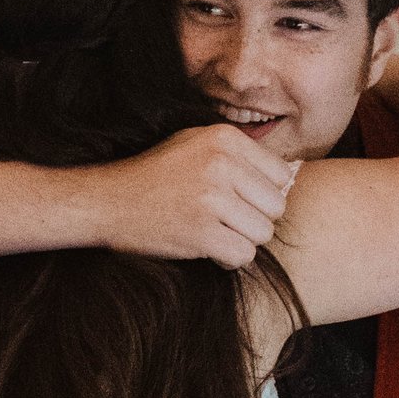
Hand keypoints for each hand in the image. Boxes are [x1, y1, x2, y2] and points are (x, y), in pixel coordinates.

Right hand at [96, 125, 298, 268]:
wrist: (108, 201)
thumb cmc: (155, 174)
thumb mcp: (195, 144)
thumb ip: (239, 153)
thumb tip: (290, 174)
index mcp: (224, 138)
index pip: (281, 174)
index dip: (263, 193)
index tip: (239, 200)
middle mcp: (221, 164)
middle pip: (276, 206)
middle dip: (255, 219)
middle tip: (225, 221)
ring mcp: (211, 199)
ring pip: (263, 233)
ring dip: (241, 240)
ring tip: (214, 232)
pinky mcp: (201, 232)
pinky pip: (243, 255)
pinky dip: (228, 259)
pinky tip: (208, 249)